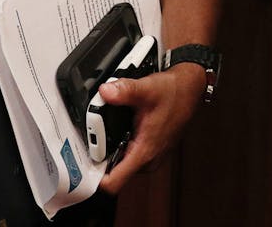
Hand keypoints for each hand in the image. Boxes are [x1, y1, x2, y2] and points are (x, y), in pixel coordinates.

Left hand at [95, 63, 205, 192]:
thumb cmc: (174, 93)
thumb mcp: (147, 89)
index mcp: (144, 152)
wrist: (189, 89)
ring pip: (120, 163)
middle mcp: (147, 159)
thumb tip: (106, 92)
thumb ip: (124, 90)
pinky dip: (119, 145)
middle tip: (90, 137)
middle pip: (112, 173)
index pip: (114, 183)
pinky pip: (128, 155)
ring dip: (110, 150)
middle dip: (99, 158)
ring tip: (103, 130)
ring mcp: (149, 156)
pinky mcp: (150, 150)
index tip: (82, 165)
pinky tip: (117, 129)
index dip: (94, 178)